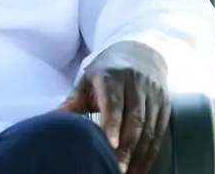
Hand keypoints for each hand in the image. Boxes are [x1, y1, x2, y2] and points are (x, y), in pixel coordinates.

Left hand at [54, 41, 169, 173]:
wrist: (141, 53)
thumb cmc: (108, 71)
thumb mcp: (88, 81)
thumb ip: (72, 103)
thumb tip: (48, 120)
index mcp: (113, 77)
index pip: (114, 103)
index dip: (113, 124)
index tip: (110, 145)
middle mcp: (136, 85)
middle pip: (135, 120)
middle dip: (126, 148)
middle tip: (117, 170)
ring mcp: (153, 96)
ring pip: (150, 129)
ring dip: (140, 155)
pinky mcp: (165, 106)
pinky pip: (160, 133)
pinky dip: (151, 153)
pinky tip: (141, 168)